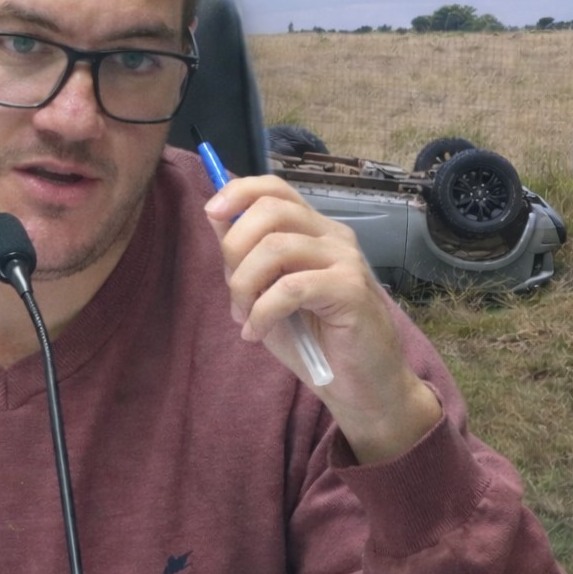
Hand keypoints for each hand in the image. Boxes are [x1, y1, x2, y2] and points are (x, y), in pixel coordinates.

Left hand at [204, 175, 440, 463]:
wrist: (361, 385)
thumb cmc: (314, 340)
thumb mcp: (267, 293)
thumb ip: (246, 256)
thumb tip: (216, 215)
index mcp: (313, 231)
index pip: (275, 188)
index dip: (238, 192)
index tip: (211, 213)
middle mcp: (332, 236)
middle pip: (270, 209)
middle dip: (234, 249)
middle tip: (235, 295)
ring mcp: (345, 260)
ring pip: (275, 246)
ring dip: (244, 285)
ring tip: (246, 318)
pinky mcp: (350, 290)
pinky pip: (290, 287)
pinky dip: (262, 312)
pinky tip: (257, 333)